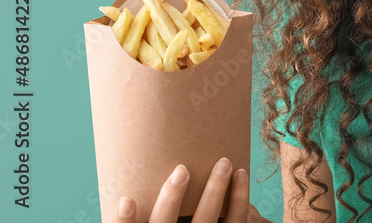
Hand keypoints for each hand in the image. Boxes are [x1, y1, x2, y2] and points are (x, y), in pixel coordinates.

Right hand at [113, 157, 270, 222]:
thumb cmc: (175, 215)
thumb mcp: (157, 211)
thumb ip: (148, 199)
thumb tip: (129, 162)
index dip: (125, 220)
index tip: (126, 199)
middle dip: (172, 199)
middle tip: (181, 170)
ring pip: (207, 220)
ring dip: (215, 190)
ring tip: (223, 162)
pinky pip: (237, 219)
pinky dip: (240, 197)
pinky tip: (240, 174)